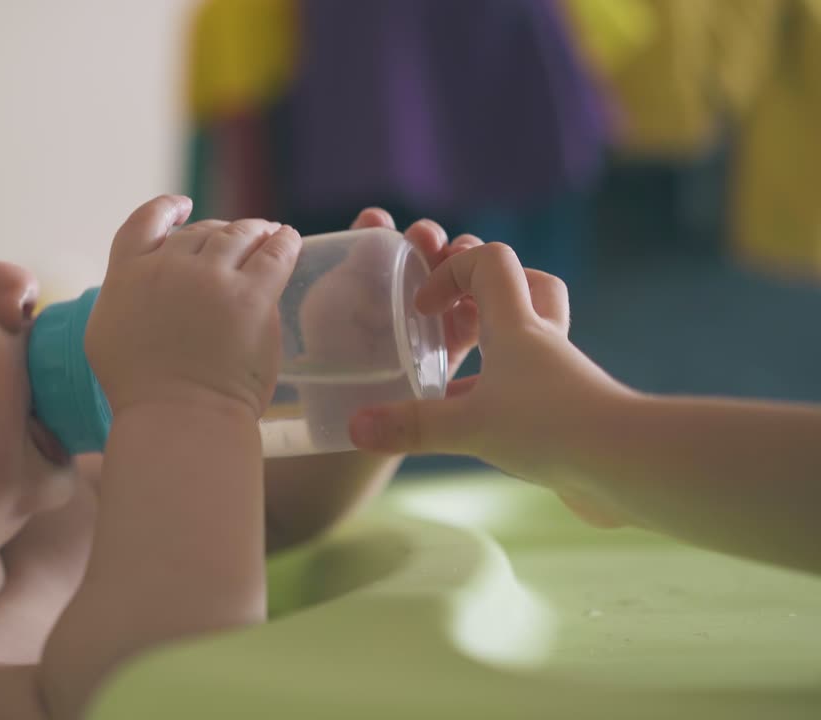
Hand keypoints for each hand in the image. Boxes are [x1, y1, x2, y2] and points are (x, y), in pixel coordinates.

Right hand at [86, 195, 301, 417]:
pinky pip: (275, 253)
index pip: (145, 221)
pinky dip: (283, 241)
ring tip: (267, 233)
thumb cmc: (140, 391)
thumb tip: (136, 283)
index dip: (166, 209)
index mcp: (127, 274)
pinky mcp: (252, 296)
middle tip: (236, 240)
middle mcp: (168, 267)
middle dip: (218, 232)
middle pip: (199, 231)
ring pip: (237, 234)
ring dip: (254, 230)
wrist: (179, 417)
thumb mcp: (105, 335)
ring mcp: (211, 278)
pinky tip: (288, 239)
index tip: (182, 206)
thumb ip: (121, 297)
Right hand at [346, 238, 634, 526]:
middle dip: (487, 293)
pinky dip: (505, 397)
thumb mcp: (468, 426)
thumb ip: (410, 425)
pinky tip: (479, 429)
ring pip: (531, 340)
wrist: (628, 467)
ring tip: (454, 380)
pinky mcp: (570, 414)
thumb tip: (354, 426)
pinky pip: (534, 389)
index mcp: (516, 326)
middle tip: (454, 321)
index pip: (490, 262)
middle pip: (528, 286)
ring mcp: (560, 378)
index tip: (424, 309)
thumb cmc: (552, 428)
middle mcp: (542, 342)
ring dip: (495, 348)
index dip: (451, 271)